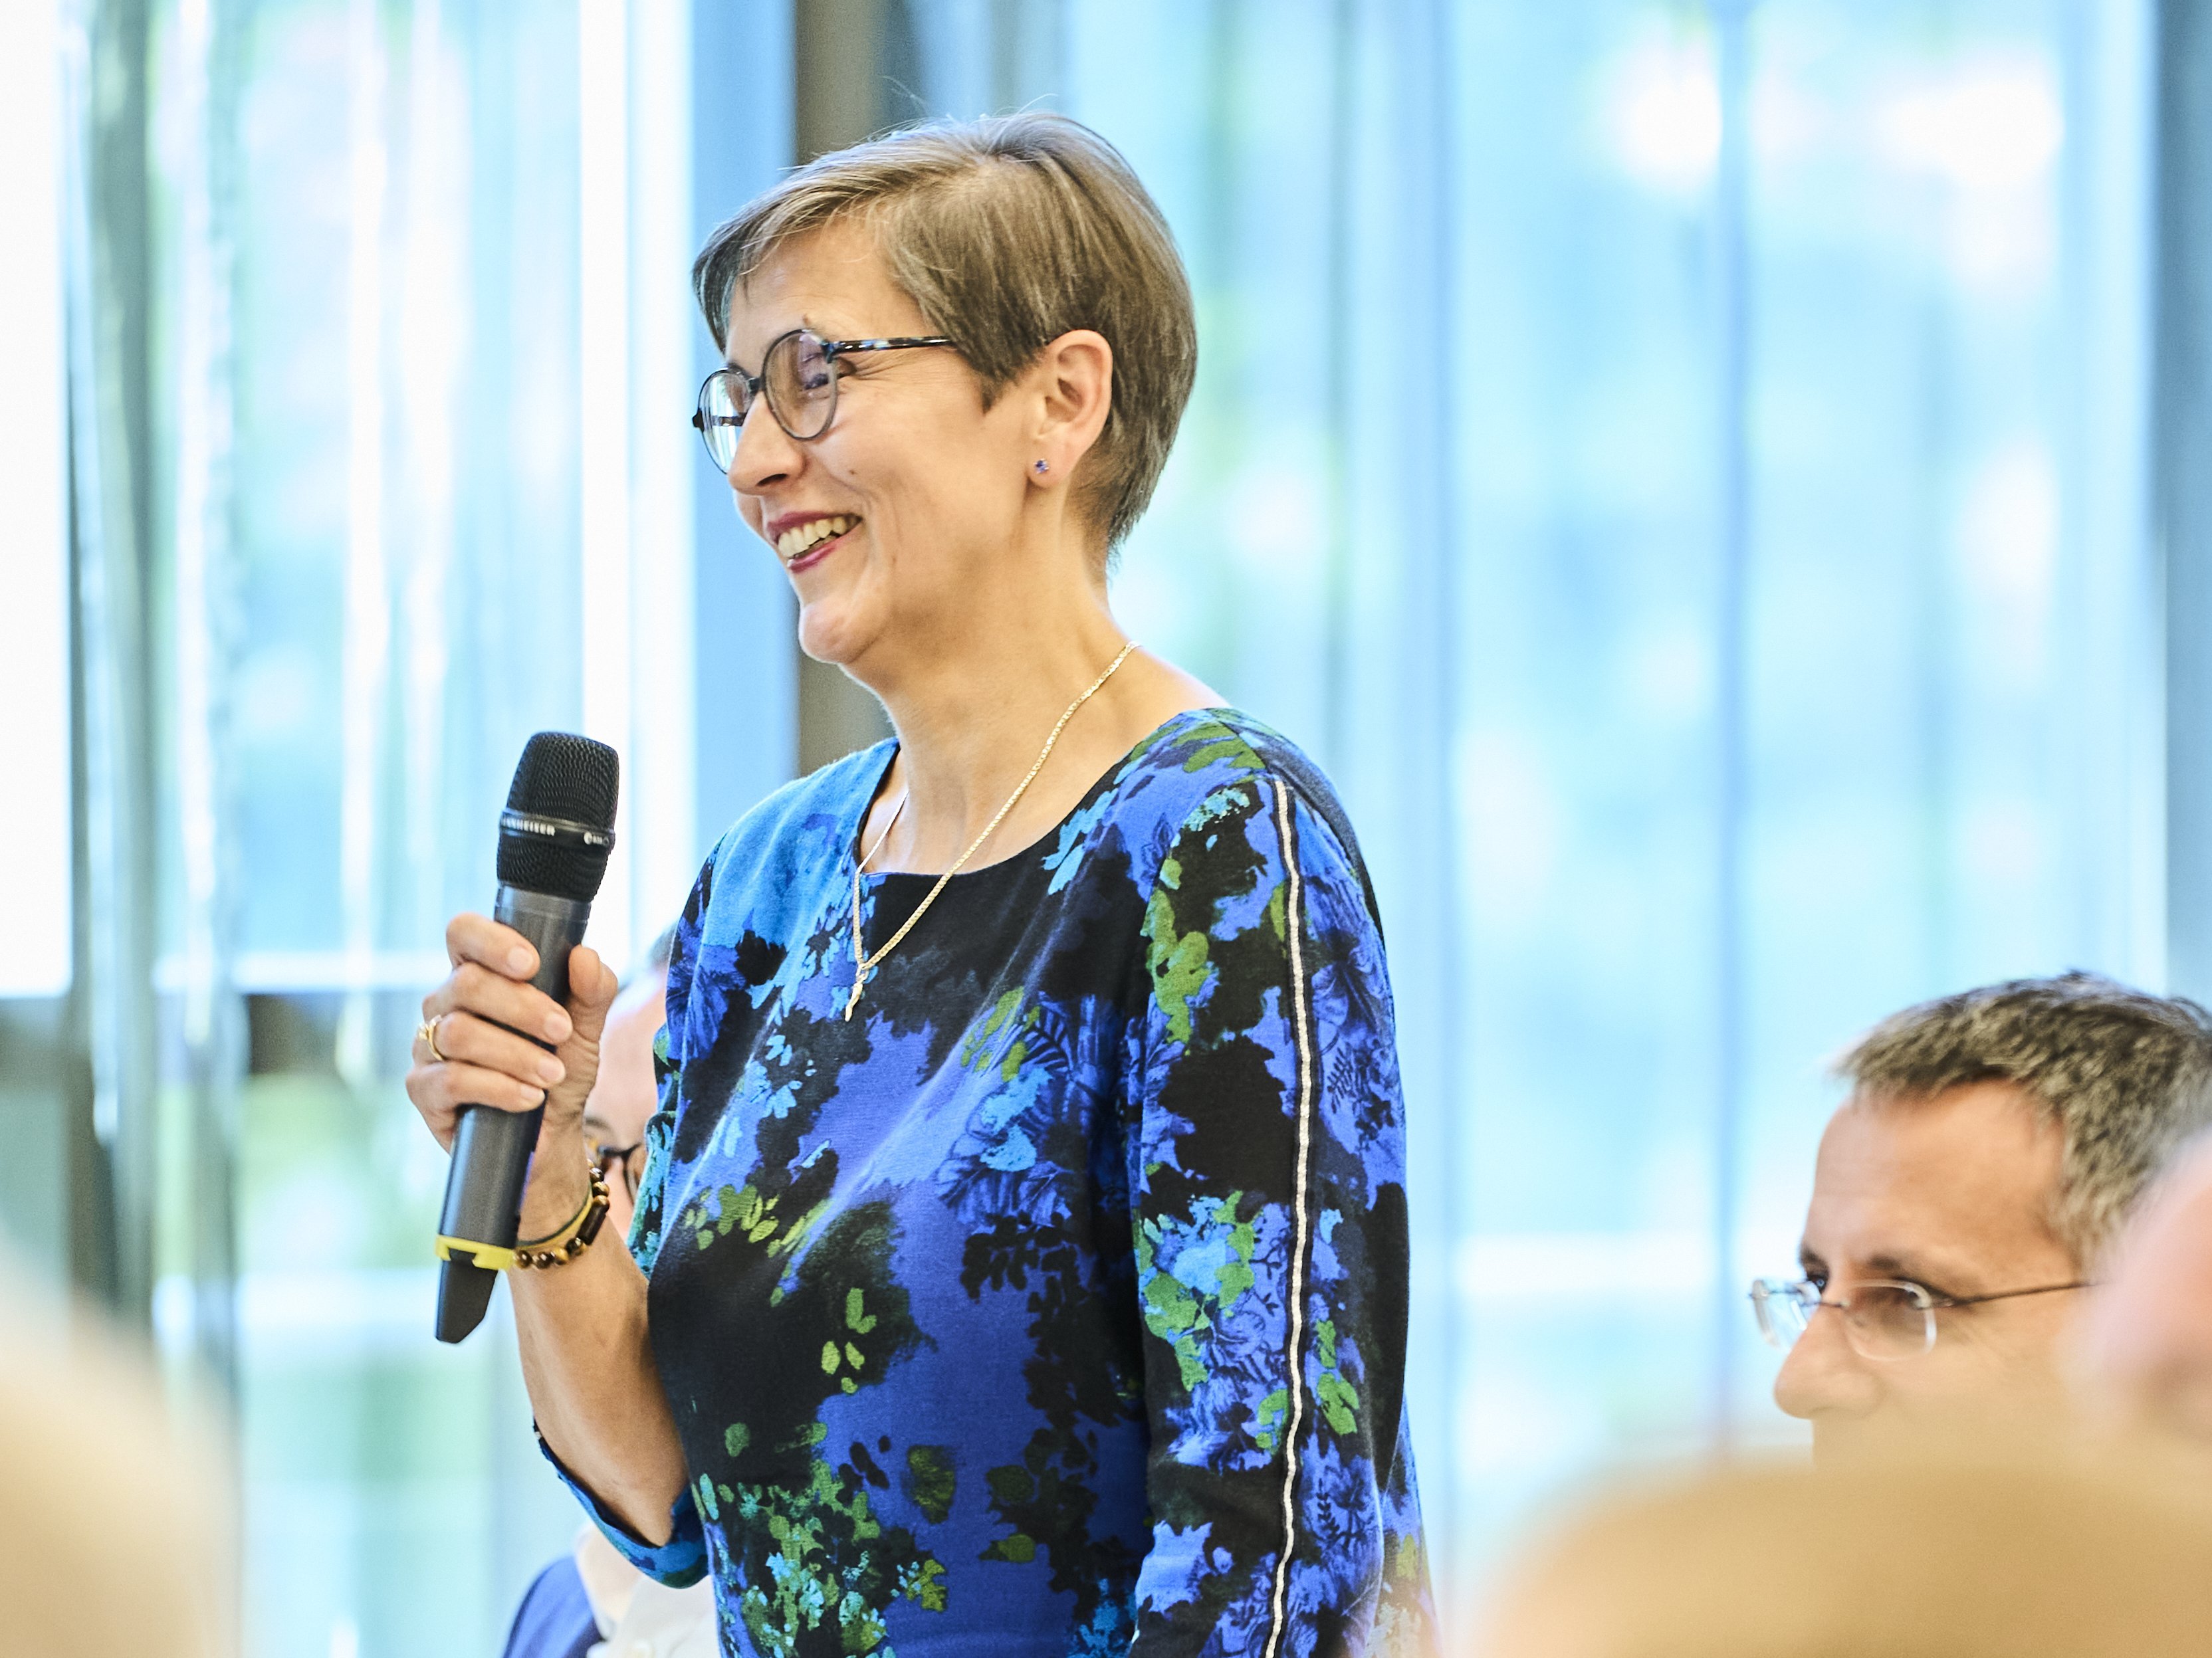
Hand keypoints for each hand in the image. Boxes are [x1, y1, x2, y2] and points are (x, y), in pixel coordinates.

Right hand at [405, 913, 620, 1153]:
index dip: (490, 941)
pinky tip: (529, 1098)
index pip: (463, 933)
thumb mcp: (585, 1028)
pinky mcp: (422, 1089)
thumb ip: (592, 990)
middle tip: (561, 1031)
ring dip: (515, 1054)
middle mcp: (445, 1004)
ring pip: (459, 1033)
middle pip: (466, 984)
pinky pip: (451, 1080)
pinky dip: (498, 1087)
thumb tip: (584, 955)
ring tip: (552, 1073)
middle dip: (523, 1008)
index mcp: (478, 974)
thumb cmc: (560, 1069)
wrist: (550, 1136)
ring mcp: (428, 1046)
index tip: (531, 963)